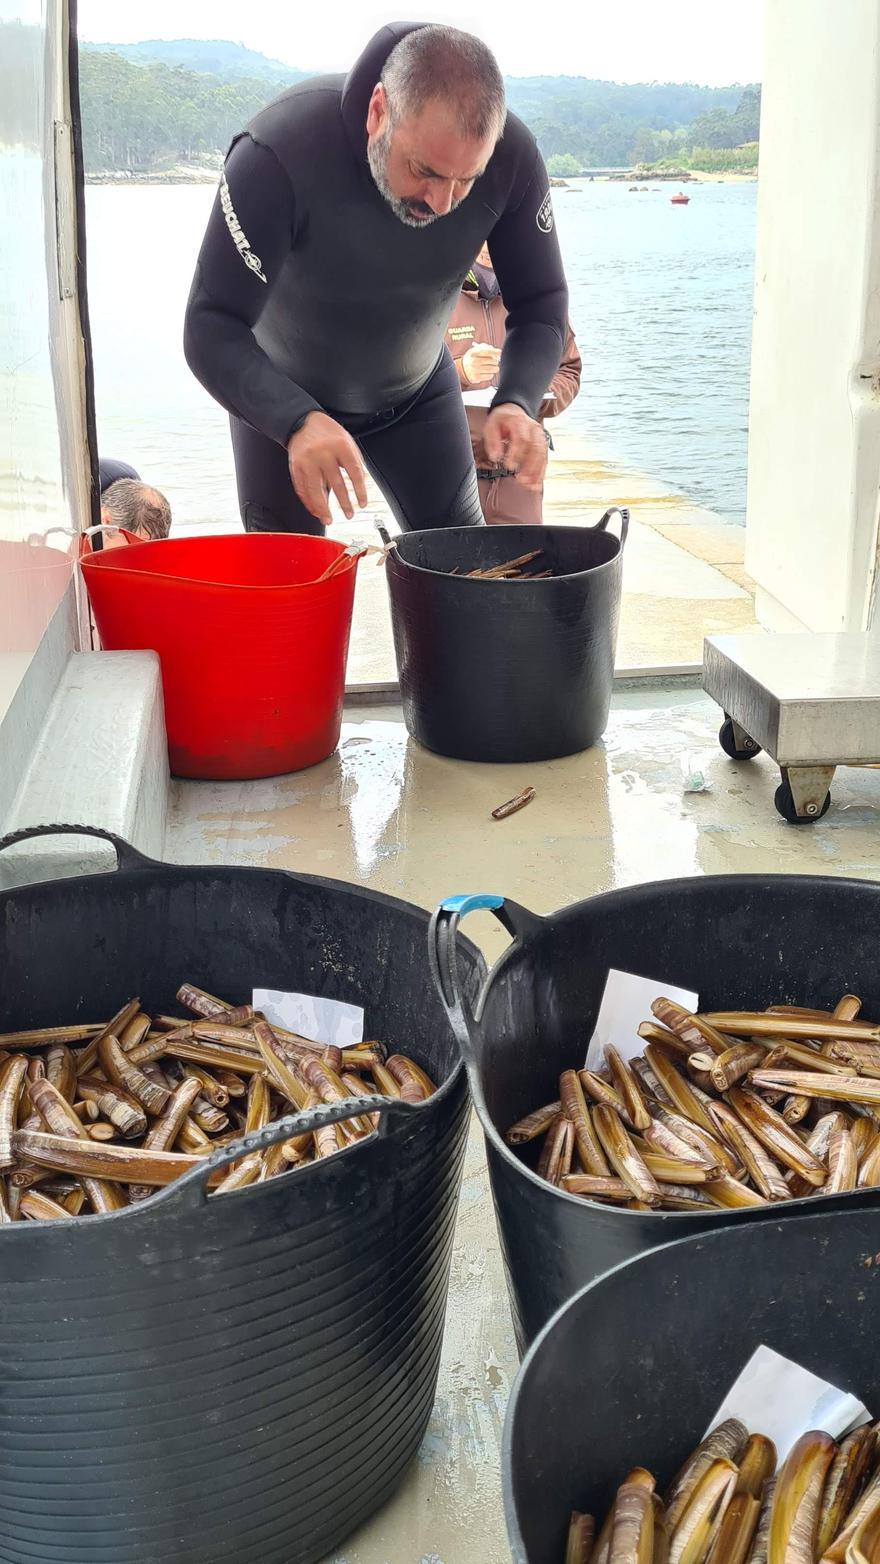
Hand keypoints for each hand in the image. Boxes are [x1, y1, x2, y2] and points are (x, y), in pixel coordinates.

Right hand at [287, 411, 367, 525]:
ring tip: (328, 519)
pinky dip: (308, 502)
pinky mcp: (295, 467)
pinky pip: (302, 488)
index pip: (353, 472)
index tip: (362, 503)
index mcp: (340, 445)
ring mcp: (307, 461)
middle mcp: (323, 453)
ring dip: (322, 508)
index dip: (359, 491)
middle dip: (343, 503)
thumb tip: (360, 486)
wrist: (301, 422)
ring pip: (315, 490)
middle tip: (349, 514)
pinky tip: (315, 510)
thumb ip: (353, 462)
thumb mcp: (346, 441)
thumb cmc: (326, 433)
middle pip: (335, 484)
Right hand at [461, 342, 500, 384]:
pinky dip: (491, 374)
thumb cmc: (472, 358)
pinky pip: (490, 376)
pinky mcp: (476, 378)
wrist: (462, 369)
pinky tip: (487, 372)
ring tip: (492, 367)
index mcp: (473, 353)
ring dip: (495, 368)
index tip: (500, 352)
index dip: (495, 352)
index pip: (487, 351)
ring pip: (492, 369)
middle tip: (495, 361)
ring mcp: (475, 370)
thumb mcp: (475, 350)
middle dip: (496, 361)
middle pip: (492, 361)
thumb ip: (485, 348)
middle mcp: (474, 361)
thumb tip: (496, 351)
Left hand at [482, 403, 547, 490]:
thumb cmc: (501, 420)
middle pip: (535, 447)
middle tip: (521, 480)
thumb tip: (495, 457)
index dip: (516, 453)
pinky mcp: (542, 444)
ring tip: (529, 485)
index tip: (509, 466)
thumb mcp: (491, 426)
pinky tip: (536, 483)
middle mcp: (533, 428)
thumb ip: (492, 441)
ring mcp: (540, 436)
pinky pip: (544, 458)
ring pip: (542, 454)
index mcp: (519, 422)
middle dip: (529, 466)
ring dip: (536, 471)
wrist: (513, 411)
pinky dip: (540, 472)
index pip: (521, 438)